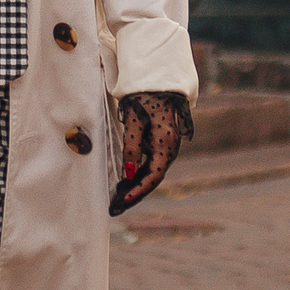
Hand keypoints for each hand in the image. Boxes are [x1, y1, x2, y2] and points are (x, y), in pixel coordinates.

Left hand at [110, 93, 193, 215]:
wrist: (156, 84)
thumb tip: (128, 172)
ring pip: (153, 172)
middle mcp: (171, 149)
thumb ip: (131, 148)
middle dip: (137, 192)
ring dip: (138, 184)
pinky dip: (141, 174)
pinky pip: (153, 163)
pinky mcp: (163, 143)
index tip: (124, 199)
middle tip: (118, 205)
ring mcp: (168, 146)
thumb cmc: (144, 101)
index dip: (139, 190)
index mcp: (166, 144)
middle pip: (154, 177)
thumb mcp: (134, 123)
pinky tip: (128, 179)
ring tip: (120, 196)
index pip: (154, 176)